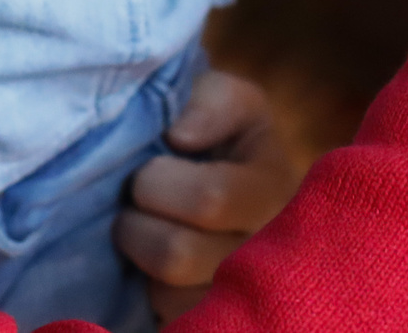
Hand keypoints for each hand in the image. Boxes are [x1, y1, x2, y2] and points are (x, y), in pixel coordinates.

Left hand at [115, 69, 303, 323]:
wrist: (198, 174)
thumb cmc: (205, 131)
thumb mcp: (217, 96)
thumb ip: (210, 101)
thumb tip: (182, 136)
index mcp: (273, 186)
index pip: (209, 199)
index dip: (158, 184)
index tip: (151, 163)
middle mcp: (271, 250)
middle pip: (179, 256)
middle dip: (136, 224)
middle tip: (133, 204)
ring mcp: (246, 295)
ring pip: (171, 297)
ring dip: (141, 263)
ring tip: (144, 236)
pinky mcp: (219, 321)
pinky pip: (173, 322)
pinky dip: (150, 297)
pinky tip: (153, 272)